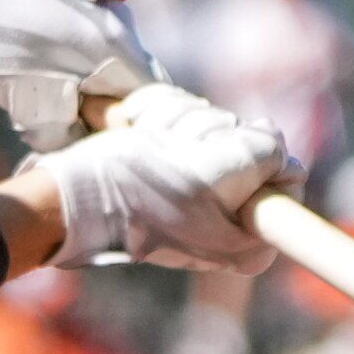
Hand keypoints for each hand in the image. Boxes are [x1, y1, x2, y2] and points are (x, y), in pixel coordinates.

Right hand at [22, 85, 296, 273]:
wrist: (67, 194)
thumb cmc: (139, 191)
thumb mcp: (219, 173)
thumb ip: (265, 153)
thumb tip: (273, 139)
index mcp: (250, 237)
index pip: (285, 170)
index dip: (251, 151)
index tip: (216, 162)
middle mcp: (228, 217)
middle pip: (245, 138)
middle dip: (203, 131)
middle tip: (169, 155)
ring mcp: (194, 187)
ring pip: (209, 121)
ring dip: (173, 121)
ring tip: (144, 144)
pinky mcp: (164, 162)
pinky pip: (178, 117)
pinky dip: (154, 115)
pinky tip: (133, 130)